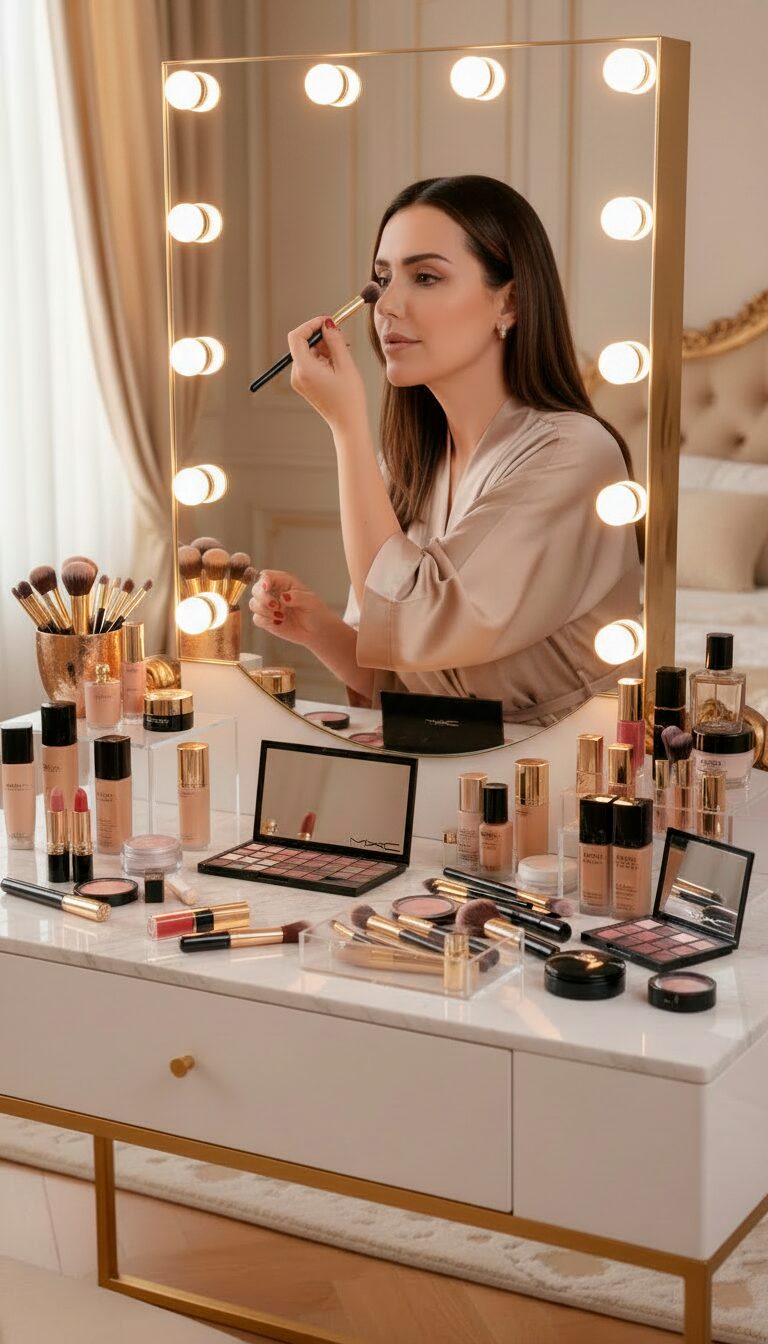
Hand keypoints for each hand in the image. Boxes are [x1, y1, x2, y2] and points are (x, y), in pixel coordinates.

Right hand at [249, 570, 332, 648]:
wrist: (317, 631)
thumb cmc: (316, 612)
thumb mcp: (311, 601)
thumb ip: (298, 597)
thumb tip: (283, 596)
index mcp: (284, 582)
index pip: (267, 575)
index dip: (264, 580)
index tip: (267, 587)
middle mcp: (273, 592)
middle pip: (256, 589)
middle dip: (263, 598)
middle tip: (276, 606)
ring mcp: (268, 606)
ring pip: (253, 604)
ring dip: (265, 611)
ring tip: (281, 616)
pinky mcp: (266, 620)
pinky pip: (257, 618)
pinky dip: (266, 621)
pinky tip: (279, 622)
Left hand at [288, 316, 367, 431]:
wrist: (348, 424)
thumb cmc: (349, 399)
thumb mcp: (345, 365)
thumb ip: (335, 341)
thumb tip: (327, 323)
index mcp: (304, 369)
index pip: (297, 336)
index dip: (311, 325)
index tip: (328, 322)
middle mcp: (297, 374)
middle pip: (304, 344)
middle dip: (323, 337)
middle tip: (343, 339)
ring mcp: (299, 380)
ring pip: (309, 352)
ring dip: (325, 348)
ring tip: (344, 354)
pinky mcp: (305, 384)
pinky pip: (311, 363)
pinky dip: (324, 359)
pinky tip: (338, 364)